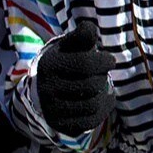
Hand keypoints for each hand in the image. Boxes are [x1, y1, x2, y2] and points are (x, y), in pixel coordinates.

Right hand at [36, 21, 115, 135]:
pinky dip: (103, 110)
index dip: (104, 62)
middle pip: (91, 86)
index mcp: (49, 65)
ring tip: (102, 86)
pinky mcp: (60, 125)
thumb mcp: (69, 45)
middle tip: (102, 74)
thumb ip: (82, 36)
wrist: (42, 89)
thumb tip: (89, 27)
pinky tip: (104, 99)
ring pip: (92, 105)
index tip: (110, 61)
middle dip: (102, 78)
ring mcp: (52, 110)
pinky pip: (90, 122)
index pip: (84, 65)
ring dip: (103, 95)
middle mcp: (47, 89)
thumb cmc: (64, 61)